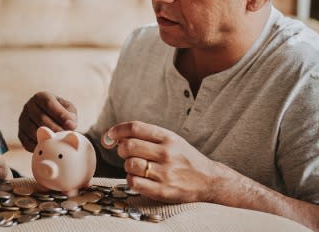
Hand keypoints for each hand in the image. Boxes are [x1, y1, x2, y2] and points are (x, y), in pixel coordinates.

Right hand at [18, 91, 77, 151]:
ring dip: (47, 138)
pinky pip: (27, 142)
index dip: (60, 114)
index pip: (48, 103)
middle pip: (40, 118)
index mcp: (40, 97)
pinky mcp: (20, 133)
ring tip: (58, 143)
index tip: (71, 125)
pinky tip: (48, 148)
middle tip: (65, 137)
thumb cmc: (62, 115)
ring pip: (33, 131)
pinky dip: (38, 146)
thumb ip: (71, 116)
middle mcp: (29, 106)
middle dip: (55, 129)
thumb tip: (70, 125)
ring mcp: (22, 120)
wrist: (51, 122)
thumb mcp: (69, 110)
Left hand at [108, 121, 229, 203]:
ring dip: (128, 166)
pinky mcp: (162, 191)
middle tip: (126, 153)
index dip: (117, 130)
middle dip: (121, 149)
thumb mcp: (171, 140)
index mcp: (168, 137)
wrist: (209, 180)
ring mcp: (165, 173)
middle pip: (128, 146)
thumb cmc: (185, 158)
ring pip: (129, 165)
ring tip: (137, 167)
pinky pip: (134, 183)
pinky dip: (131, 180)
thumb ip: (147, 136)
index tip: (110, 135)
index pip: (135, 127)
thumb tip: (116, 136)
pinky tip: (139, 178)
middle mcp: (166, 153)